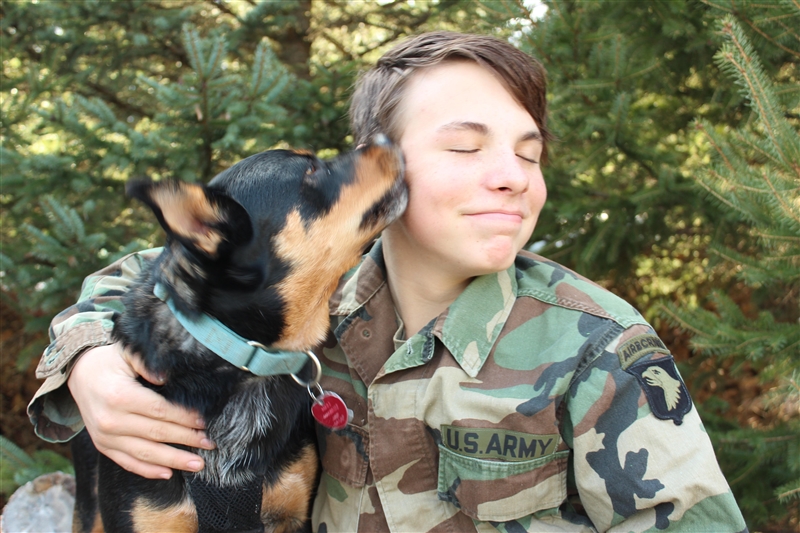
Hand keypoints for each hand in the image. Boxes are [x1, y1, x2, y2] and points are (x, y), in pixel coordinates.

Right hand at [68, 343, 214, 478]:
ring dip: (174, 460)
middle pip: (157, 434)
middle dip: (187, 440)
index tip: (205, 422)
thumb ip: (147, 363)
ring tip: (198, 464)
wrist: (79, 373)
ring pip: (145, 453)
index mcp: (120, 396)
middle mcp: (111, 420)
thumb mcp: (128, 353)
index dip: (184, 418)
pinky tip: (169, 473)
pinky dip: (148, 470)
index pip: (160, 411)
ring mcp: (105, 437)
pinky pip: (127, 462)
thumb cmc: (110, 361)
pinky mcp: (103, 446)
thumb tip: (166, 377)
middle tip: (211, 444)